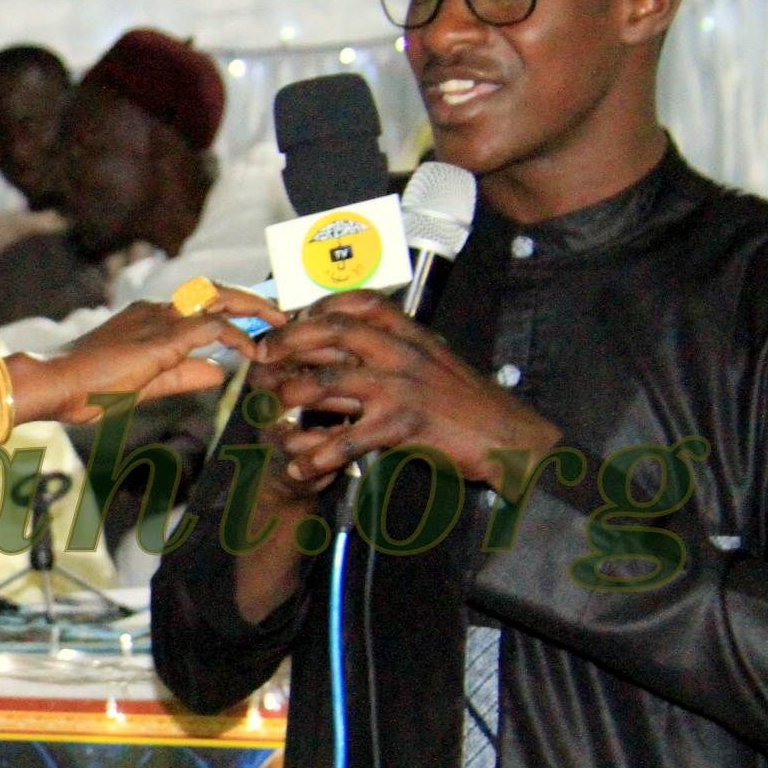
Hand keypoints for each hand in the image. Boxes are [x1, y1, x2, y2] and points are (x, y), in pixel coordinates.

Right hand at [18, 290, 286, 425]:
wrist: (54, 383)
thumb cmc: (87, 390)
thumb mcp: (147, 386)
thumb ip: (184, 376)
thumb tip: (219, 371)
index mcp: (147, 320)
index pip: (199, 307)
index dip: (232, 311)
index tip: (257, 322)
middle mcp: (156, 312)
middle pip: (215, 293)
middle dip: (251, 300)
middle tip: (280, 312)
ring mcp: (159, 321)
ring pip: (219, 300)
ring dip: (253, 309)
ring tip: (278, 322)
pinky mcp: (163, 338)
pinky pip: (213, 328)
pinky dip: (239, 337)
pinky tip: (254, 352)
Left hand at [249, 290, 560, 484]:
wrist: (505, 435)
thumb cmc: (466, 401)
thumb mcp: (432, 359)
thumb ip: (394, 346)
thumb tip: (353, 339)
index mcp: (409, 333)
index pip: (357, 302)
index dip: (317, 307)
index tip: (291, 320)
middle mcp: (401, 351)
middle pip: (331, 333)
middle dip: (287, 343)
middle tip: (262, 359)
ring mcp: (400, 386)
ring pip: (327, 382)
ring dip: (290, 396)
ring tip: (269, 412)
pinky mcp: (402, 423)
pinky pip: (346, 437)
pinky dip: (319, 454)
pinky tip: (303, 465)